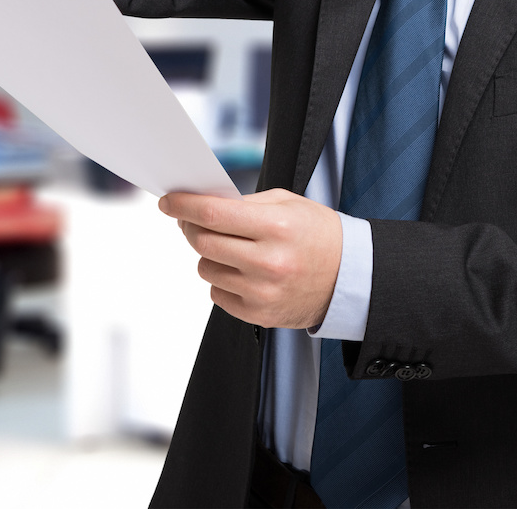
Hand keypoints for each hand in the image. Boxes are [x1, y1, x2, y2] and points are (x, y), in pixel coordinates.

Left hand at [160, 188, 342, 328]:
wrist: (349, 277)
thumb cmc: (317, 234)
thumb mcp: (287, 205)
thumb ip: (244, 204)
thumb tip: (200, 204)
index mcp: (277, 227)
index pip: (214, 214)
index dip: (183, 205)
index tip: (167, 201)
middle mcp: (268, 262)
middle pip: (203, 242)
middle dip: (190, 227)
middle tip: (191, 220)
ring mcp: (263, 292)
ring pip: (206, 268)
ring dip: (209, 254)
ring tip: (231, 247)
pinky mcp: (259, 315)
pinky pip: (217, 293)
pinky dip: (222, 279)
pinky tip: (242, 270)